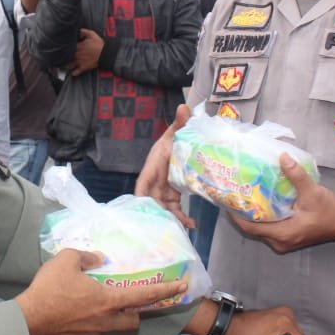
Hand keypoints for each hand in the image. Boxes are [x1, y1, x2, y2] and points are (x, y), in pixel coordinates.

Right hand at [16, 249, 187, 334]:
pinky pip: (96, 333)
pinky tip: (81, 314)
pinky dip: (95, 324)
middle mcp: (106, 320)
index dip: (165, 290)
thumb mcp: (67, 260)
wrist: (28, 320)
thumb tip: (98, 259)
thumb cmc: (50, 288)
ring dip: (116, 319)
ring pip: (115, 328)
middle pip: (134, 321)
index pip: (144, 295)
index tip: (182, 287)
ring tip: (102, 306)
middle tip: (130, 301)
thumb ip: (86, 257)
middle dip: (138, 312)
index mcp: (108, 300)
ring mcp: (94, 334)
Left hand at [68, 28, 103, 75]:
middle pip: (67, 56)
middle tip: (63, 56)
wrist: (105, 54)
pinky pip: (76, 72)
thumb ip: (84, 31)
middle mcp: (77, 55)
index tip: (65, 47)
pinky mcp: (84, 67)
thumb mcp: (92, 34)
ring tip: (65, 64)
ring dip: (67, 64)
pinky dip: (74, 72)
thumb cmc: (99, 44)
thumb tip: (79, 30)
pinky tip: (72, 72)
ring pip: (69, 64)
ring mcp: (80, 62)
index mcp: (78, 47)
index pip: (68, 47)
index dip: (66, 47)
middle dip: (65, 56)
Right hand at [136, 104, 192, 226]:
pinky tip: (193, 225)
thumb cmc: (175, 137)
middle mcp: (156, 180)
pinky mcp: (173, 195)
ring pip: (164, 208)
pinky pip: (175, 209)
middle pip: (152, 201)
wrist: (182, 144)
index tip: (142, 208)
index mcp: (154, 165)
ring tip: (186, 227)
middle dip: (158, 214)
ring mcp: (164, 189)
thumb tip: (184, 107)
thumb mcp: (177, 131)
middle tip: (169, 226)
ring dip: (172, 219)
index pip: (143, 182)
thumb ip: (181, 121)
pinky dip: (182, 218)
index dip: (141, 196)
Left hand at [229, 153, 334, 253]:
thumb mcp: (312, 192)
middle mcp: (279, 242)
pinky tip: (259, 201)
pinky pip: (268, 228)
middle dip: (242, 212)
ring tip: (243, 195)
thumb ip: (296, 176)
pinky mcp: (288, 237)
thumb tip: (282, 157)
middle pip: (252, 228)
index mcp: (281, 234)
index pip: (249, 227)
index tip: (226, 198)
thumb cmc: (328, 210)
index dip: (235, 214)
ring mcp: (283, 241)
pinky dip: (262, 217)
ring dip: (251, 214)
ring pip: (260, 228)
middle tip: (233, 193)